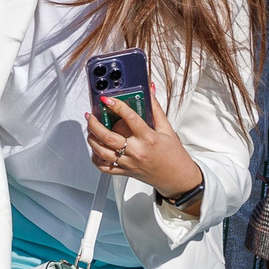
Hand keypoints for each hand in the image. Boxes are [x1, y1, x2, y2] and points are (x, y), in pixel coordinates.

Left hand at [86, 95, 204, 202]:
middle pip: (108, 137)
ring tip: (90, 129)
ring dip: (92, 139)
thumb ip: (156, 109)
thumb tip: (150, 90)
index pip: (129, 118)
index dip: (117, 106)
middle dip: (94, 124)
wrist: (178, 177)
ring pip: (102, 152)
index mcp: (148, 138)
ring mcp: (129, 163)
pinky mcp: (125, 172)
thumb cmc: (174, 155)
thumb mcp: (167, 129)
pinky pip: (105, 167)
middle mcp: (136, 151)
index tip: (108, 99)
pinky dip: (96, 158)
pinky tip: (95, 149)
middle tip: (90, 115)